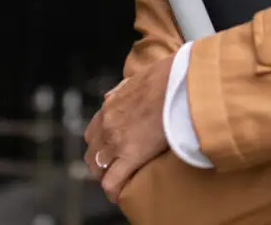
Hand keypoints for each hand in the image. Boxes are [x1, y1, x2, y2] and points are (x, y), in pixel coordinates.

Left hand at [83, 55, 172, 202]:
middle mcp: (107, 126)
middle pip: (92, 154)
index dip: (100, 145)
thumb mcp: (136, 79)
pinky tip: (120, 194)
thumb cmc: (164, 78)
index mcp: (108, 108)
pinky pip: (113, 181)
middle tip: (113, 168)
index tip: (109, 151)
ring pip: (98, 169)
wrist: (178, 82)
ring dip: (106, 176)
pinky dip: (114, 190)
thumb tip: (111, 96)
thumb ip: (121, 90)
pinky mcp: (131, 155)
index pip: (92, 134)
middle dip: (100, 163)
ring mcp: (117, 142)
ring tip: (118, 182)